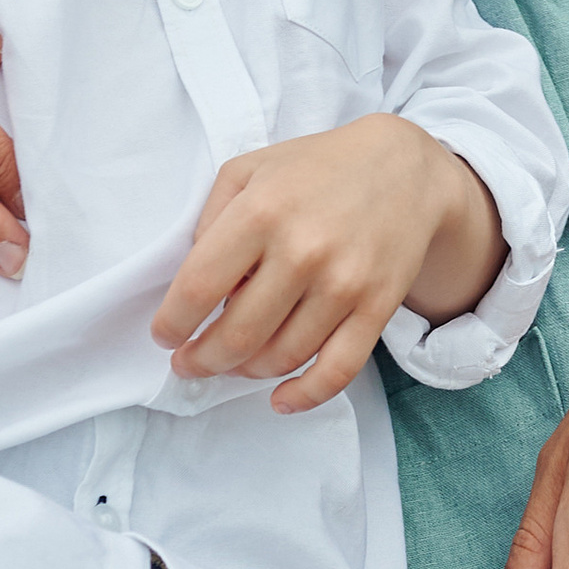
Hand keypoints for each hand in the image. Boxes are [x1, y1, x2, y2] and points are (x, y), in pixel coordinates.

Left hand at [153, 118, 500, 413]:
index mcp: (261, 211)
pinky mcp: (377, 307)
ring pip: (280, 358)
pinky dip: (304, 396)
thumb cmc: (314, 169)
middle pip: (236, 335)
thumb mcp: (248, 169)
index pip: (198, 288)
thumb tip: (193, 284)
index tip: (165, 335)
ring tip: (234, 362)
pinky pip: (336, 371)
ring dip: (245, 372)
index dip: (172, 323)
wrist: (403, 168)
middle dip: (202, 360)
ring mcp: (343, 283)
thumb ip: (209, 220)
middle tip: (189, 363)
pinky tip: (280, 400)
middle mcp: (302, 250)